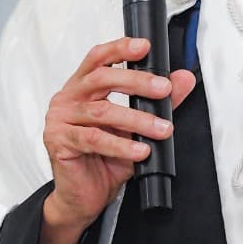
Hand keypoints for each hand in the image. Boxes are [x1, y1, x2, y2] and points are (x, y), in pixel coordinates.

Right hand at [39, 37, 196, 243]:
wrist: (84, 196)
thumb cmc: (104, 160)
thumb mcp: (136, 128)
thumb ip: (157, 103)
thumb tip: (183, 80)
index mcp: (81, 88)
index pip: (98, 59)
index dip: (120, 49)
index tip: (143, 47)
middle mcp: (67, 99)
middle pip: (101, 79)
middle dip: (137, 82)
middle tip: (163, 89)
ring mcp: (60, 120)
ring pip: (102, 112)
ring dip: (136, 121)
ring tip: (161, 130)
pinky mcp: (59, 142)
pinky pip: (93, 139)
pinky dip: (120, 145)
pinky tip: (139, 151)